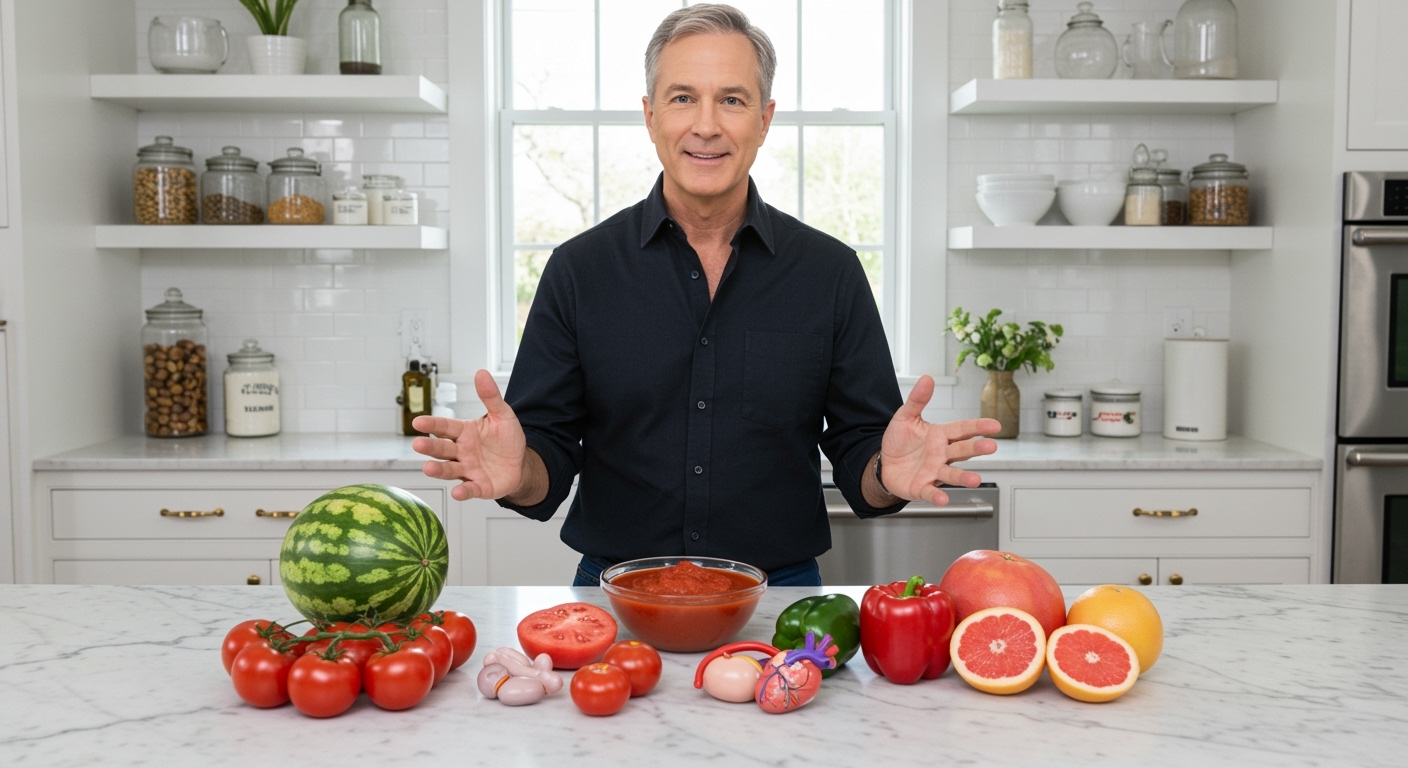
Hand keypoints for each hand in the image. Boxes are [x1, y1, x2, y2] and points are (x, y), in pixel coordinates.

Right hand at [411, 370, 526, 501]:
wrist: (521, 463)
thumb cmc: (506, 439)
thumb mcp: (502, 415)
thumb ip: (490, 397)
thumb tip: (481, 372)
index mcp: (464, 432)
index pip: (445, 427)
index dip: (432, 425)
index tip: (417, 422)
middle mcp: (461, 452)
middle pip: (442, 449)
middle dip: (430, 447)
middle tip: (418, 445)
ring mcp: (468, 470)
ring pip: (449, 470)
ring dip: (438, 470)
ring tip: (428, 468)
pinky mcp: (479, 486)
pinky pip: (469, 489)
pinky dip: (463, 492)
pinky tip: (457, 493)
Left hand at [879, 374, 1001, 505]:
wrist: (884, 463)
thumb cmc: (900, 441)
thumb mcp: (905, 417)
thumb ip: (918, 400)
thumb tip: (927, 378)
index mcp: (940, 435)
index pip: (963, 429)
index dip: (978, 427)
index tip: (995, 425)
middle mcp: (942, 454)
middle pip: (962, 450)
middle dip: (976, 448)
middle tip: (991, 446)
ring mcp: (934, 471)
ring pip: (952, 474)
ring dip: (964, 477)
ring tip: (976, 480)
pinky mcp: (922, 487)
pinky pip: (931, 491)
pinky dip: (937, 496)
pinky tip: (943, 499)